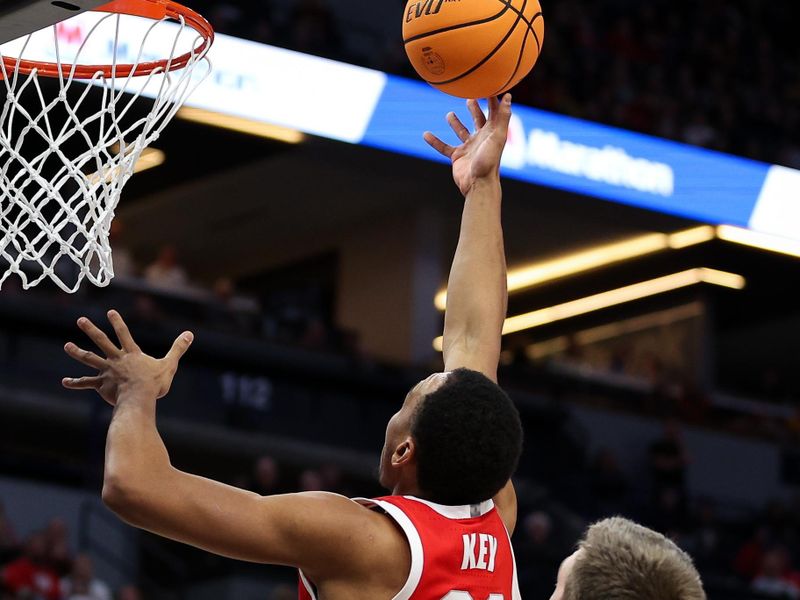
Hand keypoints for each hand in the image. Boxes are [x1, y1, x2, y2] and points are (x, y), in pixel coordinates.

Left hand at [62, 310, 192, 405]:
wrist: (138, 398)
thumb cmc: (155, 382)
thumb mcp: (170, 364)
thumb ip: (178, 348)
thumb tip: (190, 334)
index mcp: (132, 354)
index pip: (124, 334)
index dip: (117, 322)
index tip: (110, 312)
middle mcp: (117, 359)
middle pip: (102, 341)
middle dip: (91, 330)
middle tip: (81, 320)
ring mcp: (108, 371)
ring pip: (90, 359)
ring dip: (78, 352)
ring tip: (67, 345)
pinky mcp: (102, 384)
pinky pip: (87, 382)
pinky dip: (76, 382)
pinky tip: (65, 382)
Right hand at [424, 94, 511, 196]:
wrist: (478, 184)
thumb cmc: (489, 161)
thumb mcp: (497, 136)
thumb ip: (503, 117)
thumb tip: (508, 96)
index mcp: (492, 132)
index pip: (494, 112)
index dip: (492, 99)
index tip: (488, 84)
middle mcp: (481, 139)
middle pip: (478, 120)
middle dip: (475, 109)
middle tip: (470, 96)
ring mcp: (468, 148)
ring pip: (461, 132)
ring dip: (456, 123)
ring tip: (450, 114)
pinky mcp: (457, 157)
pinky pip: (444, 147)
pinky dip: (435, 142)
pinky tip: (425, 134)